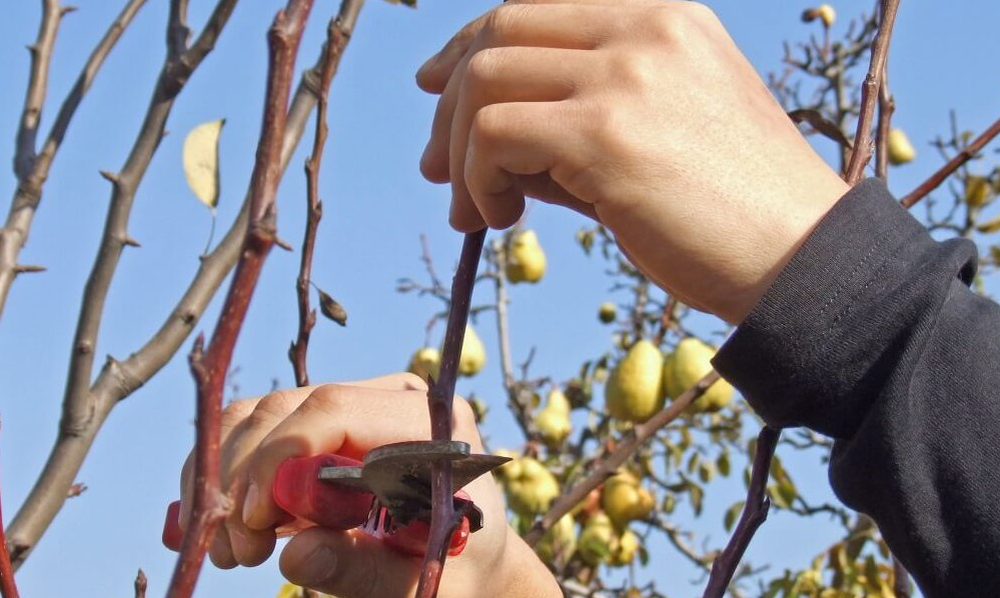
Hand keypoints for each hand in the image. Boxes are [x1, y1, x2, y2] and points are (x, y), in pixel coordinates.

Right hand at [177, 373, 559, 597]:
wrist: (471, 560)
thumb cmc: (457, 570)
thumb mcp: (419, 580)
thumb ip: (364, 570)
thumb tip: (296, 556)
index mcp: (429, 423)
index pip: (335, 409)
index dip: (280, 458)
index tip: (255, 522)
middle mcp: (388, 398)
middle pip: (287, 408)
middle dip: (245, 478)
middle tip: (240, 551)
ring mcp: (353, 404)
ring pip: (259, 416)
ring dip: (226, 479)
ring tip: (234, 550)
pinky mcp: (322, 425)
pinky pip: (254, 431)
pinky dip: (225, 476)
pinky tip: (226, 528)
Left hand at [418, 0, 849, 323]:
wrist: (801, 261)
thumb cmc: (731, 212)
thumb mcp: (658, 135)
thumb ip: (576, 119)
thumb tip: (479, 140)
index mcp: (663, 16)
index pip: (535, 6)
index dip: (470, 44)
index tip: (437, 90)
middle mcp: (644, 26)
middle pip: (498, 32)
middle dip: (449, 103)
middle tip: (437, 170)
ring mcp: (626, 74)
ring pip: (484, 80)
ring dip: (459, 153)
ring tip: (474, 212)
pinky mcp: (607, 134)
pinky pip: (494, 136)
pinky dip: (477, 179)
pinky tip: (500, 218)